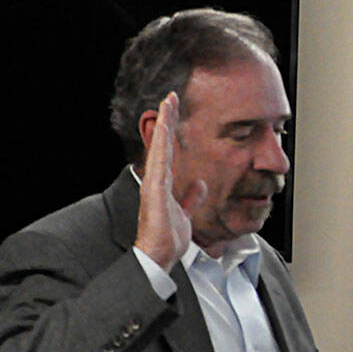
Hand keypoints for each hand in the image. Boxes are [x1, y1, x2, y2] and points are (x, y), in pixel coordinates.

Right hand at [134, 92, 206, 270]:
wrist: (159, 254)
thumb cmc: (168, 238)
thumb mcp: (185, 213)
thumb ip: (190, 198)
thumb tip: (199, 185)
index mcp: (163, 184)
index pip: (169, 151)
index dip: (173, 131)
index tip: (176, 112)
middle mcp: (156, 180)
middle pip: (163, 143)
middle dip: (167, 119)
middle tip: (171, 97)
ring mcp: (153, 183)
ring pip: (160, 146)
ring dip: (164, 123)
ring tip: (168, 102)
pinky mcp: (153, 189)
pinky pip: (159, 161)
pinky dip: (161, 143)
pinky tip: (165, 127)